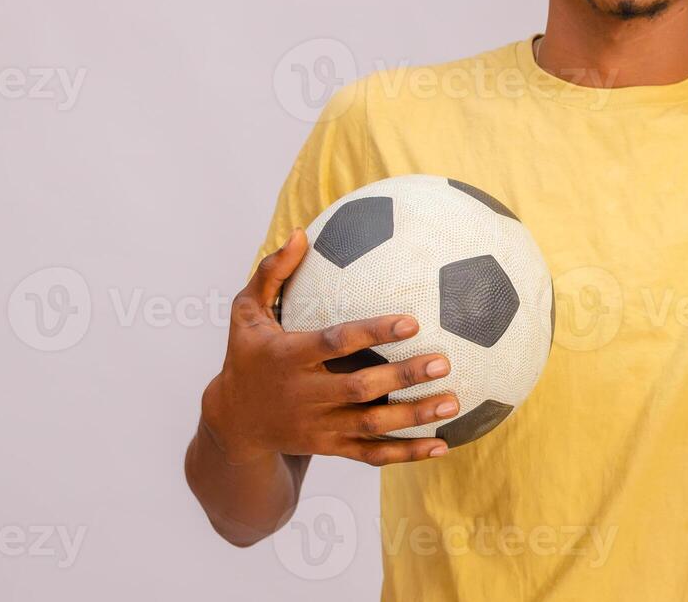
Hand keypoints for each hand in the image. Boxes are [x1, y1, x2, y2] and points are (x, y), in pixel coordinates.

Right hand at [201, 229, 459, 465]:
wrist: (234, 423)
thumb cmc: (248, 355)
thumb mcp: (246, 314)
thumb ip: (271, 273)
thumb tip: (300, 233)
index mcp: (289, 357)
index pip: (335, 343)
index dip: (373, 333)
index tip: (412, 321)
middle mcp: (305, 395)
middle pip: (360, 388)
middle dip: (403, 376)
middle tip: (444, 361)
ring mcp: (318, 426)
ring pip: (372, 425)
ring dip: (415, 416)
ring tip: (454, 402)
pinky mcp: (329, 448)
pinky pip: (372, 454)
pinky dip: (406, 452)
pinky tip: (442, 445)